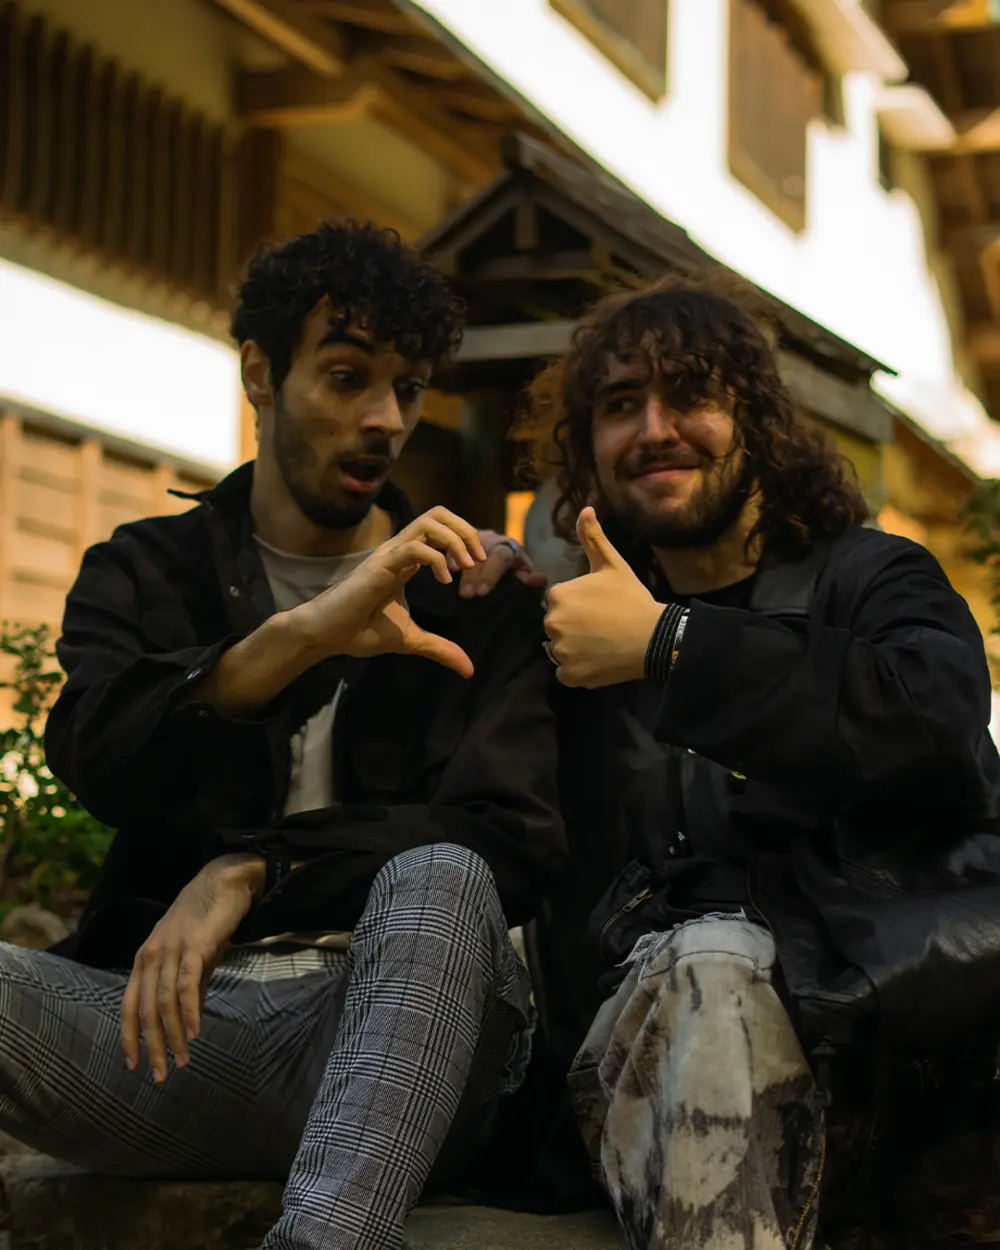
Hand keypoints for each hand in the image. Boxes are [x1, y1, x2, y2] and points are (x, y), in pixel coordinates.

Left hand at [121, 854, 262, 1081]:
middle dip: (152, 1046)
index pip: (130, 1005)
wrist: (226, 880)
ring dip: (173, 1036)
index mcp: (145, 959)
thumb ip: (188, 987)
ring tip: (183, 1060)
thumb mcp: (193, 956)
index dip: (130, 1037)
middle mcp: (151, 955)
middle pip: (146, 1010)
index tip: (134, 1065)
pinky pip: (187, 984)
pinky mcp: (194, 945)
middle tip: (161, 1075)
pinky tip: (195, 1032)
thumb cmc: (209, 918)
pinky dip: (188, 1011)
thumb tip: (189, 1022)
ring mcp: (171, 949)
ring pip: (165, 1002)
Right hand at [292, 507, 486, 677]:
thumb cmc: (359, 631)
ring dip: (455, 539)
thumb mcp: (411, 640)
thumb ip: (440, 648)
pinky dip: (436, 559)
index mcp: (406, 560)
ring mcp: (389, 555)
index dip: (464, 540)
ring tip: (465, 565)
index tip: (476, 567)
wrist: (326, 636)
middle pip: (438, 513)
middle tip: (477, 560)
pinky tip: (445, 581)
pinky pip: (414, 547)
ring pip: (429, 521)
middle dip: (465, 530)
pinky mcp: (380, 565)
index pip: (440, 528)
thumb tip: (468, 669)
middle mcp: (399, 550)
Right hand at [450, 531, 548, 598]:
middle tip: (466, 595)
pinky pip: (452, 546)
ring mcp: (474, 538)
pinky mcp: (460, 541)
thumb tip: (539, 580)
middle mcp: (492, 539)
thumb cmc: (515, 573)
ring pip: (465, 547)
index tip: (481, 592)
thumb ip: (532, 579)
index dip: (491, 573)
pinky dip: (448, 558)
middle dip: (472, 575)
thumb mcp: (525, 576)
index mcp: (510, 547)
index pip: (501, 556)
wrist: (502, 560)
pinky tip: (445, 572)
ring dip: (459, 567)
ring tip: (453, 586)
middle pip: (481, 553)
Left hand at [543, 507, 663, 687]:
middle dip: (573, 627)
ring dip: (574, 649)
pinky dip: (579, 670)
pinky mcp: (570, 675)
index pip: (558, 602)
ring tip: (601, 644)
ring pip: (559, 649)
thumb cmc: (633, 599)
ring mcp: (561, 651)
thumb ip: (593, 538)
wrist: (654, 637)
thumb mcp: (613, 565)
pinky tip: (599, 660)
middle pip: (556, 626)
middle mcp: (553, 622)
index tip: (599, 608)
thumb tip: (585, 509)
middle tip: (601, 627)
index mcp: (558, 595)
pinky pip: (565, 673)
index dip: (579, 605)